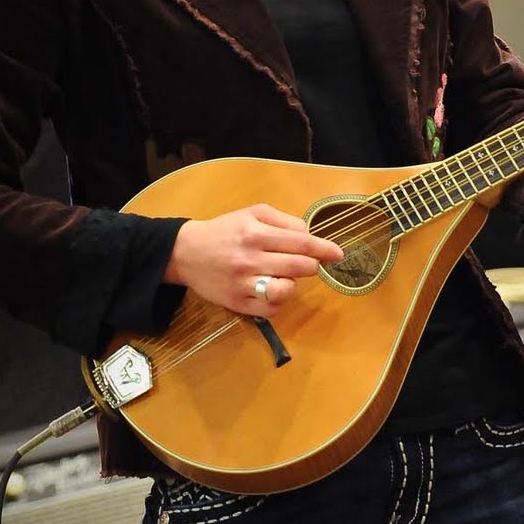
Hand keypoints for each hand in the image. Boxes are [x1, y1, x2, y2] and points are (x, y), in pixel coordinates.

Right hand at [164, 204, 343, 314]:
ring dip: (294, 284)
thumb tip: (309, 235)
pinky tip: (272, 290)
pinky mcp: (236, 303)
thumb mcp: (252, 213)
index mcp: (255, 233)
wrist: (185, 252)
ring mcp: (242, 283)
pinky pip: (270, 309)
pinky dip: (278, 301)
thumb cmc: (224, 230)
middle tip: (308, 263)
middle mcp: (250, 259)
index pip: (301, 243)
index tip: (338, 254)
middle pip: (299, 267)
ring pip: (286, 290)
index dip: (324, 249)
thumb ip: (283, 221)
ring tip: (285, 276)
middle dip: (311, 265)